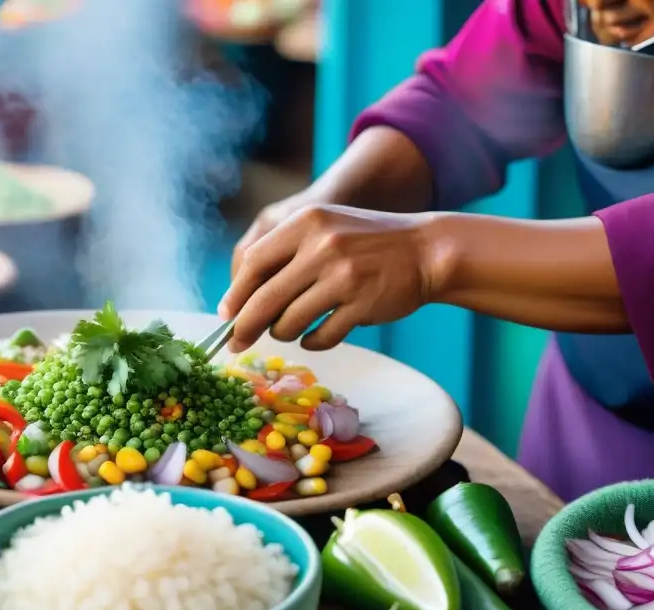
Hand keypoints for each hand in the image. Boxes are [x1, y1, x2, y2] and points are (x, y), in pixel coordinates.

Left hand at [219, 205, 436, 351]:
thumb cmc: (366, 243)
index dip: (235, 293)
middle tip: (234, 343)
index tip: (226, 315)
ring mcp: (344, 277)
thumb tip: (238, 300)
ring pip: (289, 322)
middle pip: (265, 298)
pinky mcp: (362, 304)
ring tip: (292, 328)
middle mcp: (323, 246)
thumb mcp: (324, 229)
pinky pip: (320, 337)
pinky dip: (312, 342)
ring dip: (284, 333)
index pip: (254, 262)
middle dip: (244, 327)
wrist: (427, 249)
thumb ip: (284, 254)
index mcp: (307, 222)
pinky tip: (315, 337)